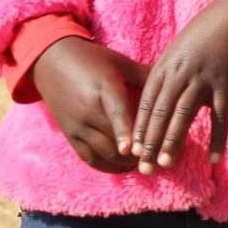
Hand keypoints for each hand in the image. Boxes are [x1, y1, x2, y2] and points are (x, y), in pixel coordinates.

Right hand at [31, 37, 148, 173]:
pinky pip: (88, 157)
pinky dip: (106, 167)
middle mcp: (87, 110)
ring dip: (123, 164)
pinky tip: (124, 168)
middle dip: (134, 154)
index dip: (125, 132)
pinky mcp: (70, 135)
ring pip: (101, 153)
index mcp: (103, 89)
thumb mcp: (119, 62)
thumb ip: (145, 75)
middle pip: (111, 139)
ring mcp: (76, 125)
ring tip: (145, 165)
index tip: (133, 150)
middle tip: (158, 160)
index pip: (116, 113)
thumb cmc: (92, 59)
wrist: (51, 62)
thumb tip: (176, 82)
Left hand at [130, 0, 227, 172]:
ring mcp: (204, 79)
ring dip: (173, 141)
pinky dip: (218, 138)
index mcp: (166, 65)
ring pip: (184, 115)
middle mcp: (181, 73)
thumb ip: (167, 73)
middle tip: (144, 167)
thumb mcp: (178, 49)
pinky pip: (221, 116)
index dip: (140, 128)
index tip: (132, 151)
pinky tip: (215, 158)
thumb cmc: (205, 33)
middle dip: (151, 142)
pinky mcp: (227, 84)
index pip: (148, 103)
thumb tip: (158, 100)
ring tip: (165, 163)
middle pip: (162, 112)